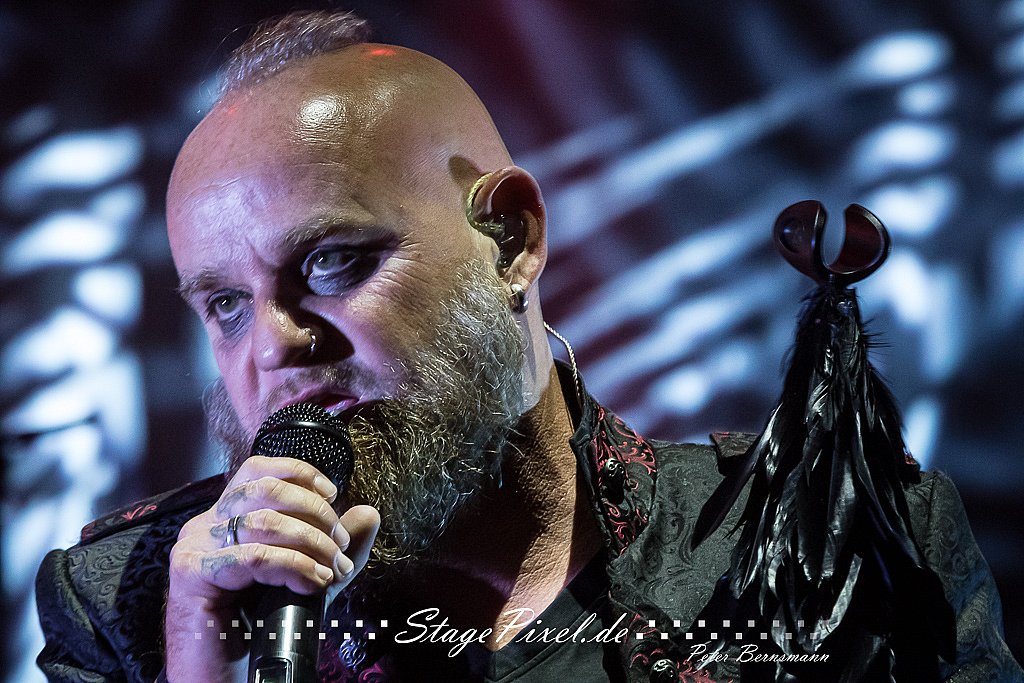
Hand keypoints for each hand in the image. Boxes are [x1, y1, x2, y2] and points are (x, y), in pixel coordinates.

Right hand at [163, 456, 378, 681]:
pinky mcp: (191, 573)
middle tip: (340, 546)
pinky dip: (292, 566)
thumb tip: (368, 514)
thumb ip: (335, 547)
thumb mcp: (308, 579)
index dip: (299, 475)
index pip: (258, 471)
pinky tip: (312, 584)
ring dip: (310, 544)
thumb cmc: (258, 628)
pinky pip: (253, 557)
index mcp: (226, 517)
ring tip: (332, 569)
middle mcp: (205, 525)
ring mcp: (194, 546)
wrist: (222, 675)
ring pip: (262, 522)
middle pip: (265, 490)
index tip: (333, 496)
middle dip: (315, 514)